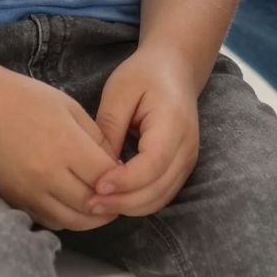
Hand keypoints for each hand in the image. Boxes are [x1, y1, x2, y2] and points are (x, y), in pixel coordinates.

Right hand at [0, 69, 120, 231]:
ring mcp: (28, 191)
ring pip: (72, 221)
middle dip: (112, 203)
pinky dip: (67, 217)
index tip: (125, 172)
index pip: (106, 177)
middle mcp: (46, 174)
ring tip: (101, 203)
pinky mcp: (14, 200)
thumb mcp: (67, 106)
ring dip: (92, 217)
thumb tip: (115, 165)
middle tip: (120, 194)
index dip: (121, 178)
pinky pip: (49, 220)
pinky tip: (73, 203)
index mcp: (64, 144)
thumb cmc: (22, 98)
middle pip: (92, 205)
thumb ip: (95, 137)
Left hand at [87, 49, 200, 217]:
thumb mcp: (119, 91)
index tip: (96, 186)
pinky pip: (160, 194)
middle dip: (123, 202)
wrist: (175, 69)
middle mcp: (186, 147)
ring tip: (96, 204)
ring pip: (160, 198)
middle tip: (88, 203)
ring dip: (129, 207)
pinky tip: (113, 198)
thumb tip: (98, 167)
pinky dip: (138, 202)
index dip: (125, 181)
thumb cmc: (145, 74)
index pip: (153, 164)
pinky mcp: (180, 168)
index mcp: (173, 123)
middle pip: (158, 189)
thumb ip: (110, 128)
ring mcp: (187, 160)